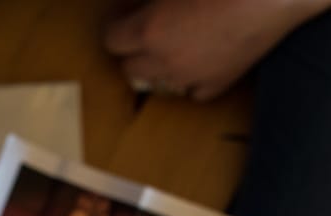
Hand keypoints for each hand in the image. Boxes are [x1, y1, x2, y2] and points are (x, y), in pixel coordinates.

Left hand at [104, 0, 330, 100]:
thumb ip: (153, 1)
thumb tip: (145, 6)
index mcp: (149, 31)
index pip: (111, 40)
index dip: (116, 24)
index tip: (125, 13)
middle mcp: (165, 61)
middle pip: (129, 69)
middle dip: (132, 50)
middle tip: (144, 31)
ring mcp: (192, 78)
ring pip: (159, 84)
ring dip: (158, 67)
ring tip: (171, 46)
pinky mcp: (219, 85)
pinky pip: (192, 92)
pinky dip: (190, 80)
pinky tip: (199, 61)